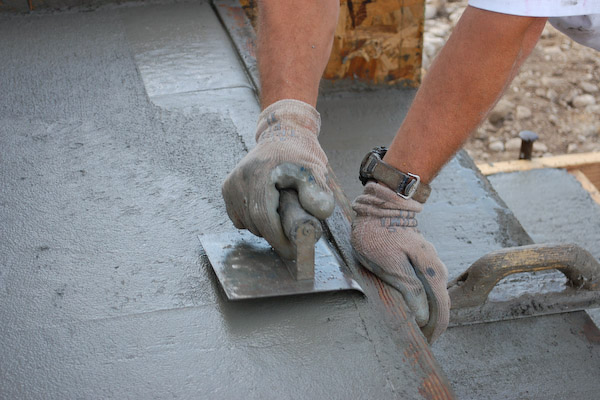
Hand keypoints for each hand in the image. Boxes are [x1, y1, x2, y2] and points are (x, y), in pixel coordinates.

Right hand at [222, 100, 333, 258]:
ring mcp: (231, 183)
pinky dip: (253, 221)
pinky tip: (268, 209)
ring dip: (265, 228)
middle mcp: (240, 178)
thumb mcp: (314, 170)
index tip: (293, 251)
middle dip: (275, 236)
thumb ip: (318, 191)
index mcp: (260, 172)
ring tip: (282, 215)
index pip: (263, 216)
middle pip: (255, 222)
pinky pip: (239, 217)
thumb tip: (322, 213)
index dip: (277, 238)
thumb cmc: (299, 154)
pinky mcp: (227, 188)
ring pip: (246, 222)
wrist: (282, 135)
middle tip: (293, 239)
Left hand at [351, 182, 449, 342]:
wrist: (377, 204)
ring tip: (415, 328)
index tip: (425, 343)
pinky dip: (421, 299)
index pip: (441, 308)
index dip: (435, 329)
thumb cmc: (379, 233)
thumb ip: (408, 289)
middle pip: (440, 303)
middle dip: (432, 324)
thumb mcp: (390, 263)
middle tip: (419, 340)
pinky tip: (411, 306)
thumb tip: (422, 316)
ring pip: (433, 294)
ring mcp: (429, 262)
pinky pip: (425, 285)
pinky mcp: (419, 259)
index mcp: (431, 270)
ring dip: (426, 312)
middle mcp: (435, 267)